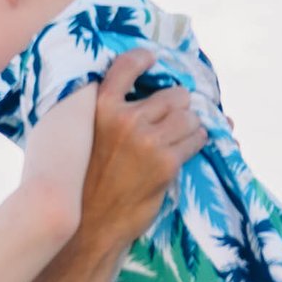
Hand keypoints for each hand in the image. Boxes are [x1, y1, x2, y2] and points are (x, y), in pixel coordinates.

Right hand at [84, 51, 199, 239]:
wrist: (90, 223)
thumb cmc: (85, 179)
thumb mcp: (82, 136)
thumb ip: (102, 111)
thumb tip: (131, 91)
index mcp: (100, 107)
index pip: (126, 65)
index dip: (143, 58)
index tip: (152, 59)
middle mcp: (124, 119)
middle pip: (174, 95)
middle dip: (179, 104)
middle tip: (174, 115)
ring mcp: (147, 141)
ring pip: (189, 116)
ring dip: (191, 124)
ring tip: (182, 133)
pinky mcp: (166, 163)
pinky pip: (196, 139)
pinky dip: (198, 140)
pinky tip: (190, 145)